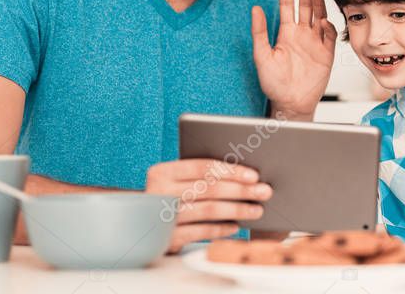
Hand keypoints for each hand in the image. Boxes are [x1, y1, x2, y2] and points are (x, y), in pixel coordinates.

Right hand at [145, 159, 272, 253]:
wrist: (140, 226)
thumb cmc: (170, 198)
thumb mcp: (178, 182)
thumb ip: (201, 176)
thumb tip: (245, 176)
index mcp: (163, 172)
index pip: (204, 166)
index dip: (231, 170)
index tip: (254, 175)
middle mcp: (160, 193)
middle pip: (210, 188)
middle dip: (241, 190)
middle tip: (264, 191)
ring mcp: (162, 217)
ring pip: (209, 210)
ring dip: (237, 209)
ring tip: (256, 210)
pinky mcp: (167, 238)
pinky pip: (202, 231)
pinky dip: (222, 228)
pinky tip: (236, 226)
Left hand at [252, 0, 336, 120]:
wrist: (291, 103)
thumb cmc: (274, 84)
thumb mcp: (262, 56)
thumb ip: (259, 32)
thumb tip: (255, 9)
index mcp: (286, 33)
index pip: (287, 3)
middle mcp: (302, 34)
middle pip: (305, 4)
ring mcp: (315, 43)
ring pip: (319, 16)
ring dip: (318, 2)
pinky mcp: (326, 54)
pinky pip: (329, 36)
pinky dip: (328, 27)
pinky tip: (323, 20)